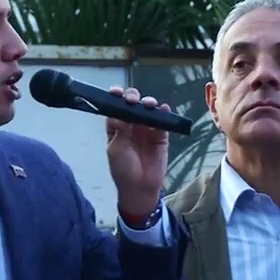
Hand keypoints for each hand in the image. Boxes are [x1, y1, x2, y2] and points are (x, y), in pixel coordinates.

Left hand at [106, 86, 168, 215]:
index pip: (115, 107)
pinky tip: (164, 108)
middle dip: (132, 98)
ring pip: (147, 110)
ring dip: (148, 103)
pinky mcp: (161, 135)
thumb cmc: (122, 169)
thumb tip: (120, 113)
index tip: (116, 92)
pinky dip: (164, 113)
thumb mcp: (115, 149)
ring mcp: (146, 129)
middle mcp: (131, 124)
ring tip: (148, 105)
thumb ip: (119, 130)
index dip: (115, 97)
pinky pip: (163, 121)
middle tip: (132, 100)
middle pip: (132, 105)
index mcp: (116, 127)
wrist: (139, 187)